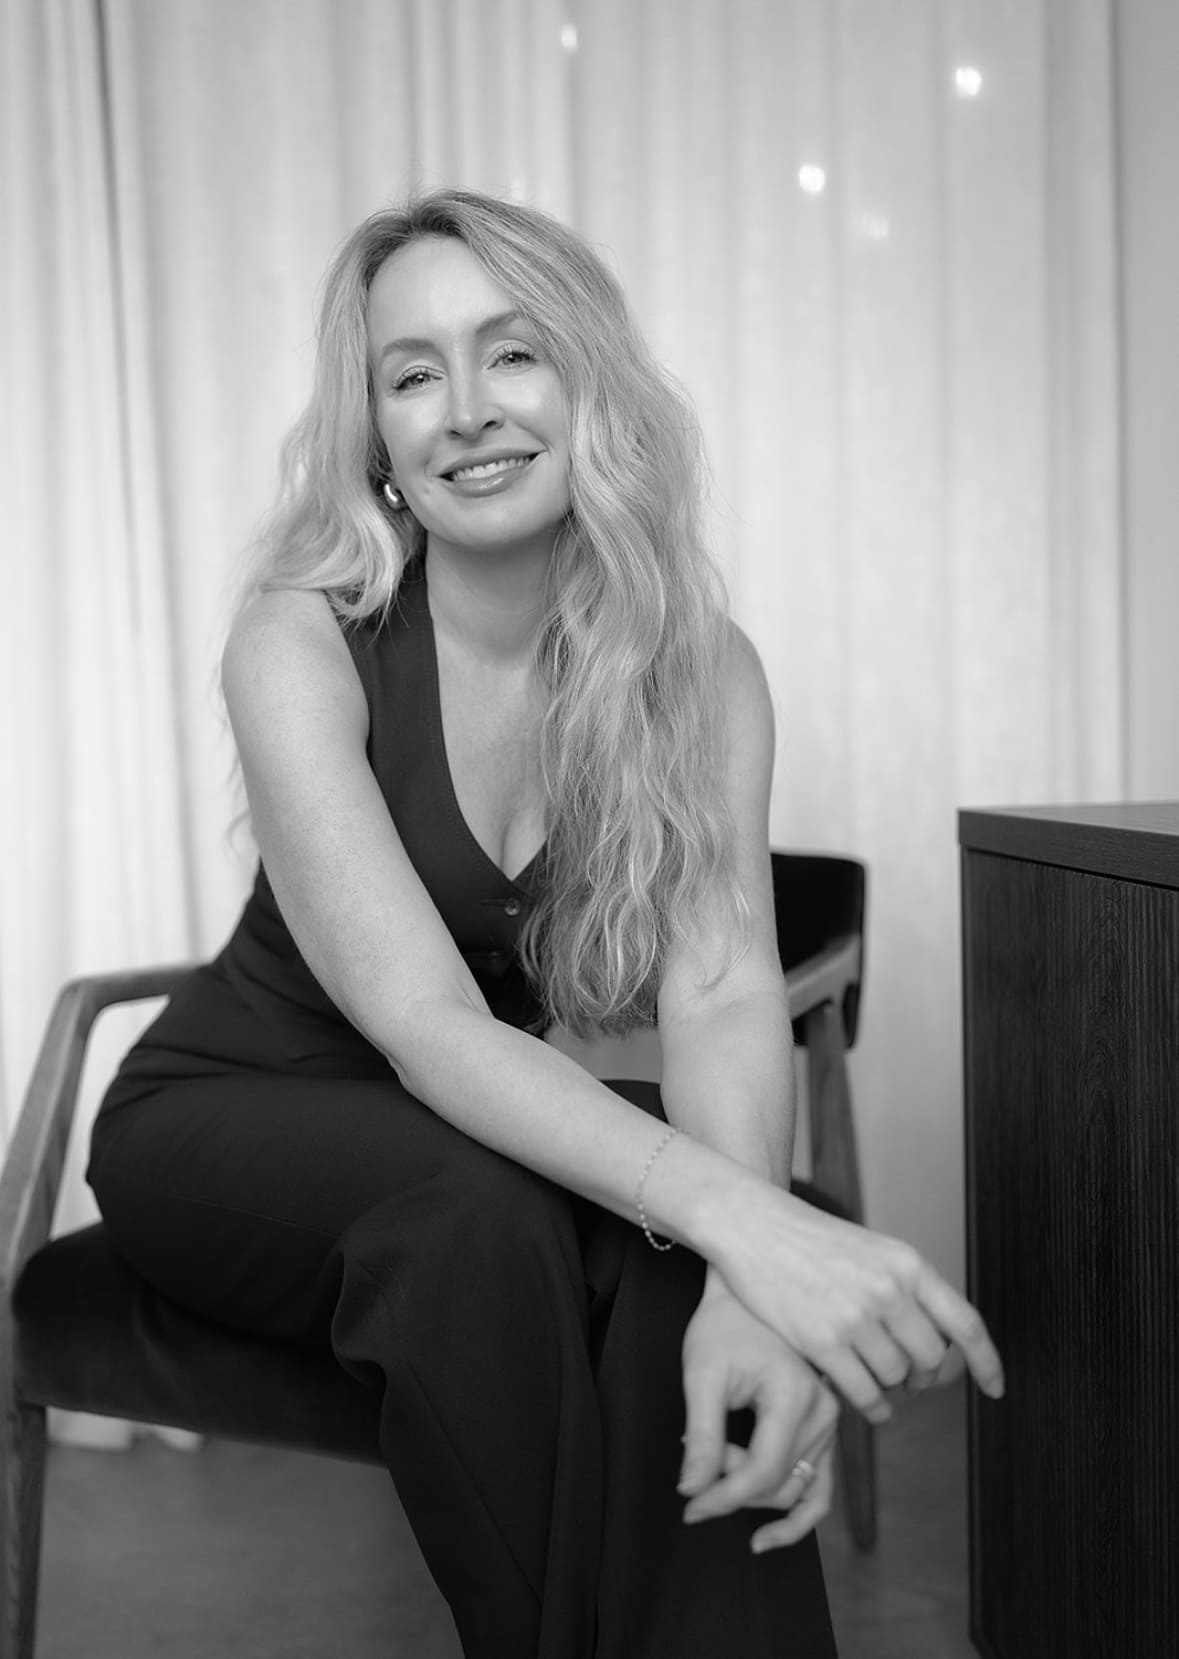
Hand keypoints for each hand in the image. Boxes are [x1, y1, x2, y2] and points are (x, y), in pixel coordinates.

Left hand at [678, 1278, 838, 1551]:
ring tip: (717, 1455)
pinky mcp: (827, 1429)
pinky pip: (819, 1488)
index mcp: (796, 1395)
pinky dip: (797, 1516)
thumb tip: (692, 1492)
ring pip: (793, 1489)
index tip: (688, 1505)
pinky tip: (765, 1537)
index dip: (722, 1497)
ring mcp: (831, 1422)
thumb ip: (701, 1434)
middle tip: (695, 1448)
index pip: (762, 1472)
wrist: (746, 1295)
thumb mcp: (702, 1375)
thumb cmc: (722, 1326)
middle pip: (777, 1484)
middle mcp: (825, 1412)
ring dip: (751, 1487)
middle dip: (730, 1481)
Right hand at [711, 1184, 1004, 1423]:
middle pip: (932, 1360)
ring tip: (870, 1370)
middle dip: (923, 1375)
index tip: (996, 1388)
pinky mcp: (822, 1342)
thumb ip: (908, 1290)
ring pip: (896, 1378)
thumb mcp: (873, 1250)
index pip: (966, 1323)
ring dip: (889, 1384)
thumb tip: (940, 1345)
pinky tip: (868, 1401)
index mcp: (907, 1264)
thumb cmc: (812, 1240)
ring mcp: (855, 1318)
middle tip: (906, 1374)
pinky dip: (872, 1406)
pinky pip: (865, 1395)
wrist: (754, 1226)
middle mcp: (888, 1290)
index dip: (987, 1363)